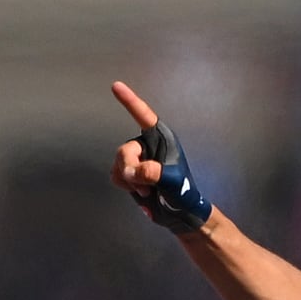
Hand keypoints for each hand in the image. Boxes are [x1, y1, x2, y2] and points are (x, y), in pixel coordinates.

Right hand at [106, 80, 211, 233]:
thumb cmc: (184, 192)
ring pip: (118, 164)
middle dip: (130, 169)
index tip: (116, 86)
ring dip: (129, 180)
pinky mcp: (131, 175)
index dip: (129, 100)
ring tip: (148, 190)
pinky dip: (124, 185)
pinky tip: (140, 192)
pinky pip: (116, 175)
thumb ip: (152, 172)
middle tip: (143, 184)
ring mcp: (138, 161)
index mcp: (161, 139)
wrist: (180, 213)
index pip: (143, 115)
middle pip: (125, 151)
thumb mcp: (172, 180)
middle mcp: (147, 146)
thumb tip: (132, 171)